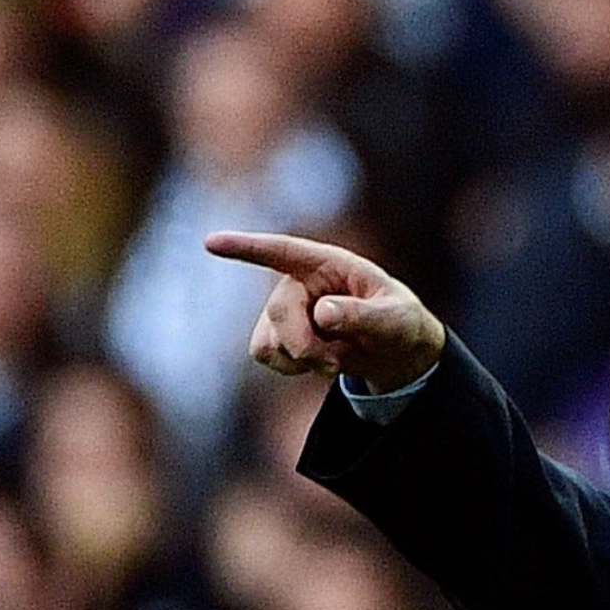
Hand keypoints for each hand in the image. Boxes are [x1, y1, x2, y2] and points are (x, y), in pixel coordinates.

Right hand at [203, 230, 446, 391]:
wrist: (393, 350)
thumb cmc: (398, 323)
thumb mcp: (395, 320)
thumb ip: (363, 315)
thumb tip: (322, 312)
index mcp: (328, 263)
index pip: (283, 251)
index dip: (247, 248)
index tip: (211, 243)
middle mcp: (298, 281)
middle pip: (279, 313)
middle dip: (305, 346)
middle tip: (337, 363)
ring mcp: (283, 307)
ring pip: (267, 340)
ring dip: (302, 359)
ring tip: (335, 357)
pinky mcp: (275, 333)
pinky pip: (265, 354)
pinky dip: (292, 367)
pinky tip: (319, 360)